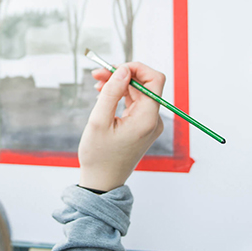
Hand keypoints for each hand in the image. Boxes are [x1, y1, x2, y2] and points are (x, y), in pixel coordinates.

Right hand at [78, 62, 164, 191]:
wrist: (102, 181)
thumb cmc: (99, 156)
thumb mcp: (99, 121)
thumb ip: (112, 93)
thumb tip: (123, 70)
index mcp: (147, 119)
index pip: (154, 80)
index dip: (135, 68)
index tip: (113, 69)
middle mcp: (153, 120)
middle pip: (145, 84)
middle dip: (122, 74)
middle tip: (97, 73)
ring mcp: (148, 123)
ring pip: (138, 92)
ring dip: (119, 84)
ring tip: (97, 83)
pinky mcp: (141, 126)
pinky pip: (135, 102)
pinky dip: (120, 95)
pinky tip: (104, 95)